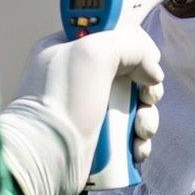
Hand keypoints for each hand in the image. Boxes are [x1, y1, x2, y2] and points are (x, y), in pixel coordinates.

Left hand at [0, 26, 163, 194]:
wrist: (42, 159)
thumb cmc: (61, 102)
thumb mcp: (93, 53)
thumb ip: (128, 46)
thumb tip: (152, 71)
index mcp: (67, 49)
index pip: (111, 36)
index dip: (134, 48)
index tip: (147, 63)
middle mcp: (76, 78)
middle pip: (129, 74)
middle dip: (146, 90)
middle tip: (147, 99)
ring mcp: (85, 110)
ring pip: (132, 107)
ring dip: (147, 118)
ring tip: (142, 131)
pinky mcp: (95, 140)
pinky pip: (128, 135)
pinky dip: (139, 141)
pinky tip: (137, 149)